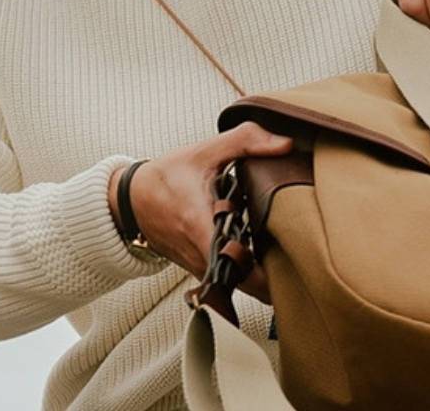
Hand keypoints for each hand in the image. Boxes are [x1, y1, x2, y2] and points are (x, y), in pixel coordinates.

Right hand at [129, 122, 293, 273]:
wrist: (129, 200)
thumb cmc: (163, 177)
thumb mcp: (203, 153)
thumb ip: (245, 142)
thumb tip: (284, 143)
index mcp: (201, 227)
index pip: (242, 270)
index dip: (272, 276)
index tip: (296, 263)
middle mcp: (200, 255)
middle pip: (248, 286)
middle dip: (275, 279)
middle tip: (300, 259)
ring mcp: (198, 266)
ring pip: (239, 287)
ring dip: (261, 275)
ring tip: (284, 256)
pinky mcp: (198, 268)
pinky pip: (228, 280)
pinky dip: (245, 271)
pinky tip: (259, 252)